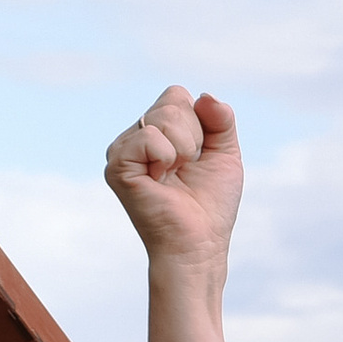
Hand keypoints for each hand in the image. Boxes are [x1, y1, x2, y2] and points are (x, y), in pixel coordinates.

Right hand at [104, 86, 243, 268]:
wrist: (199, 246)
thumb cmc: (211, 207)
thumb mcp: (225, 155)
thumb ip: (222, 121)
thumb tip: (205, 96)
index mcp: (158, 131)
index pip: (178, 96)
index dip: (200, 124)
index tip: (198, 158)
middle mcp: (137, 136)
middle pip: (172, 102)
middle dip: (194, 137)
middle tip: (186, 170)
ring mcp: (123, 149)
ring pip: (162, 116)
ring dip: (184, 149)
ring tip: (174, 176)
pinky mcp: (117, 165)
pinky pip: (149, 137)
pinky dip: (166, 157)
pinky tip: (160, 179)